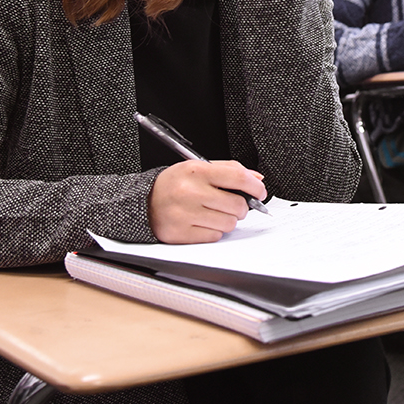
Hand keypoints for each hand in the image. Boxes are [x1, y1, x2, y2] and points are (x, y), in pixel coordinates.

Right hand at [148, 160, 267, 243]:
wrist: (144, 202)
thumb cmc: (175, 184)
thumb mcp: (197, 168)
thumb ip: (228, 170)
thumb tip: (256, 179)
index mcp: (196, 171)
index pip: (237, 177)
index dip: (255, 186)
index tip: (260, 192)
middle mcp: (190, 192)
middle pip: (237, 204)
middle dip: (241, 206)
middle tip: (232, 204)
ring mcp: (185, 214)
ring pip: (228, 223)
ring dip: (227, 220)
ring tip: (213, 212)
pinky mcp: (181, 234)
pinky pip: (214, 236)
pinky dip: (213, 231)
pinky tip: (202, 222)